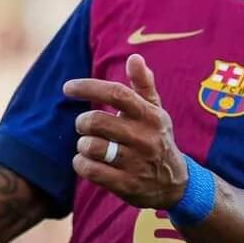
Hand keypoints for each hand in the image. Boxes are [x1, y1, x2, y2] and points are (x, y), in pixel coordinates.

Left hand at [65, 54, 186, 210]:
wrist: (175, 184)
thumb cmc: (158, 139)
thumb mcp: (156, 112)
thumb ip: (143, 85)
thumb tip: (135, 57)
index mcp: (150, 115)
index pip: (117, 93)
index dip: (89, 87)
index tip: (68, 88)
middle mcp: (145, 138)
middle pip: (97, 121)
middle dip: (82, 122)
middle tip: (84, 125)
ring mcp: (136, 163)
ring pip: (91, 146)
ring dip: (83, 145)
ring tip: (90, 146)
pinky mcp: (126, 185)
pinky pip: (90, 170)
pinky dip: (81, 164)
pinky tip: (86, 161)